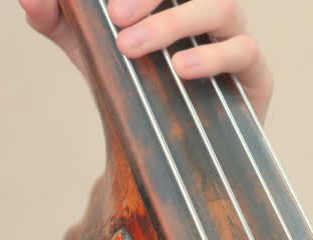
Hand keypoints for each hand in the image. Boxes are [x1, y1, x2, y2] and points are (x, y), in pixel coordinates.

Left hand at [19, 0, 273, 117]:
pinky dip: (213, 57)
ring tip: (133, 48)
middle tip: (115, 16)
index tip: (107, 2)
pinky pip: (245, 51)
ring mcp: (234, 34)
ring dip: (176, 23)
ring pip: (221, 5)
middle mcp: (205, 4)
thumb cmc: (134, 85)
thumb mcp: (88, 50)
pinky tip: (181, 70)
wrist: (167, 151)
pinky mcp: (255, 73)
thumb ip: (57, 20)